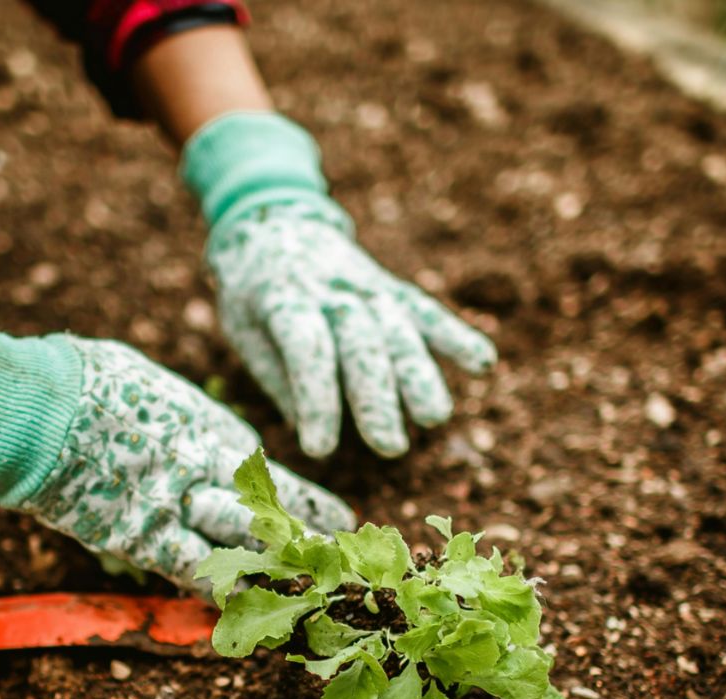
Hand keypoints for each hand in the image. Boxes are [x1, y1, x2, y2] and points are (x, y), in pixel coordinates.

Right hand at [15, 335, 352, 585]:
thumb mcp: (143, 383)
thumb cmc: (81, 380)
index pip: (263, 471)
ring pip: (244, 544)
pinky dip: (219, 591)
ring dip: (277, 569)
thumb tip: (170, 418)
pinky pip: (193, 570)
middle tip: (339, 555)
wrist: (38, 407)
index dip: (296, 497)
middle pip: (269, 510)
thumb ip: (168, 413)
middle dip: (307, 535)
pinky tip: (246, 609)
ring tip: (309, 588)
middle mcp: (205, 466)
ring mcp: (177, 505)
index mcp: (207, 425)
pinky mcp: (141, 538)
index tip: (330, 514)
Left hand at [182, 112, 495, 457]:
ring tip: (434, 418)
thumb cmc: (252, 293)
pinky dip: (455, 334)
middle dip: (377, 396)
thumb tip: (311, 426)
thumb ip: (277, 375)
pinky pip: (425, 311)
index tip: (320, 449)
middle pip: (361, 343)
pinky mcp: (391, 287)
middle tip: (389, 446)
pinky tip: (483, 362)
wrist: (274, 222)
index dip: (316, 399)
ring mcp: (366, 285)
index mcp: (282, 298)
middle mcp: (330, 288)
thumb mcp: (242, 329)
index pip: (306, 349)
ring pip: (398, 329)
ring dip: (419, 375)